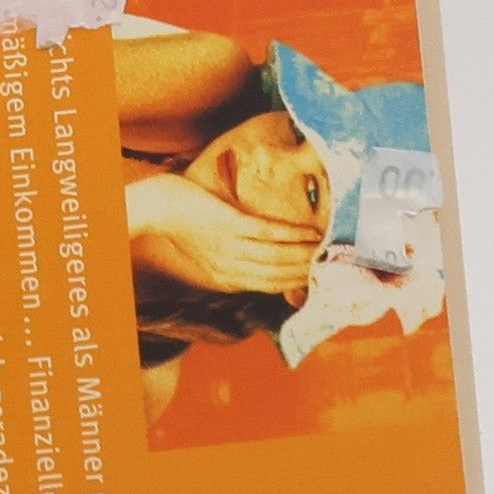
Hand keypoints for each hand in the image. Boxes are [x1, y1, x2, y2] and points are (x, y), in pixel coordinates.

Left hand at [127, 173, 320, 295]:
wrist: (157, 207)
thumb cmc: (183, 224)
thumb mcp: (208, 252)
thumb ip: (232, 262)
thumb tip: (261, 264)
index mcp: (224, 278)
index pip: (269, 286)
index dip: (296, 283)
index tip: (320, 277)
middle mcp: (229, 268)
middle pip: (278, 275)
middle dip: (308, 270)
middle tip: (335, 263)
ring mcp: (229, 247)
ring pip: (277, 257)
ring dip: (307, 253)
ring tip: (329, 247)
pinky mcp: (229, 225)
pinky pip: (268, 234)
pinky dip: (293, 234)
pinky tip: (310, 232)